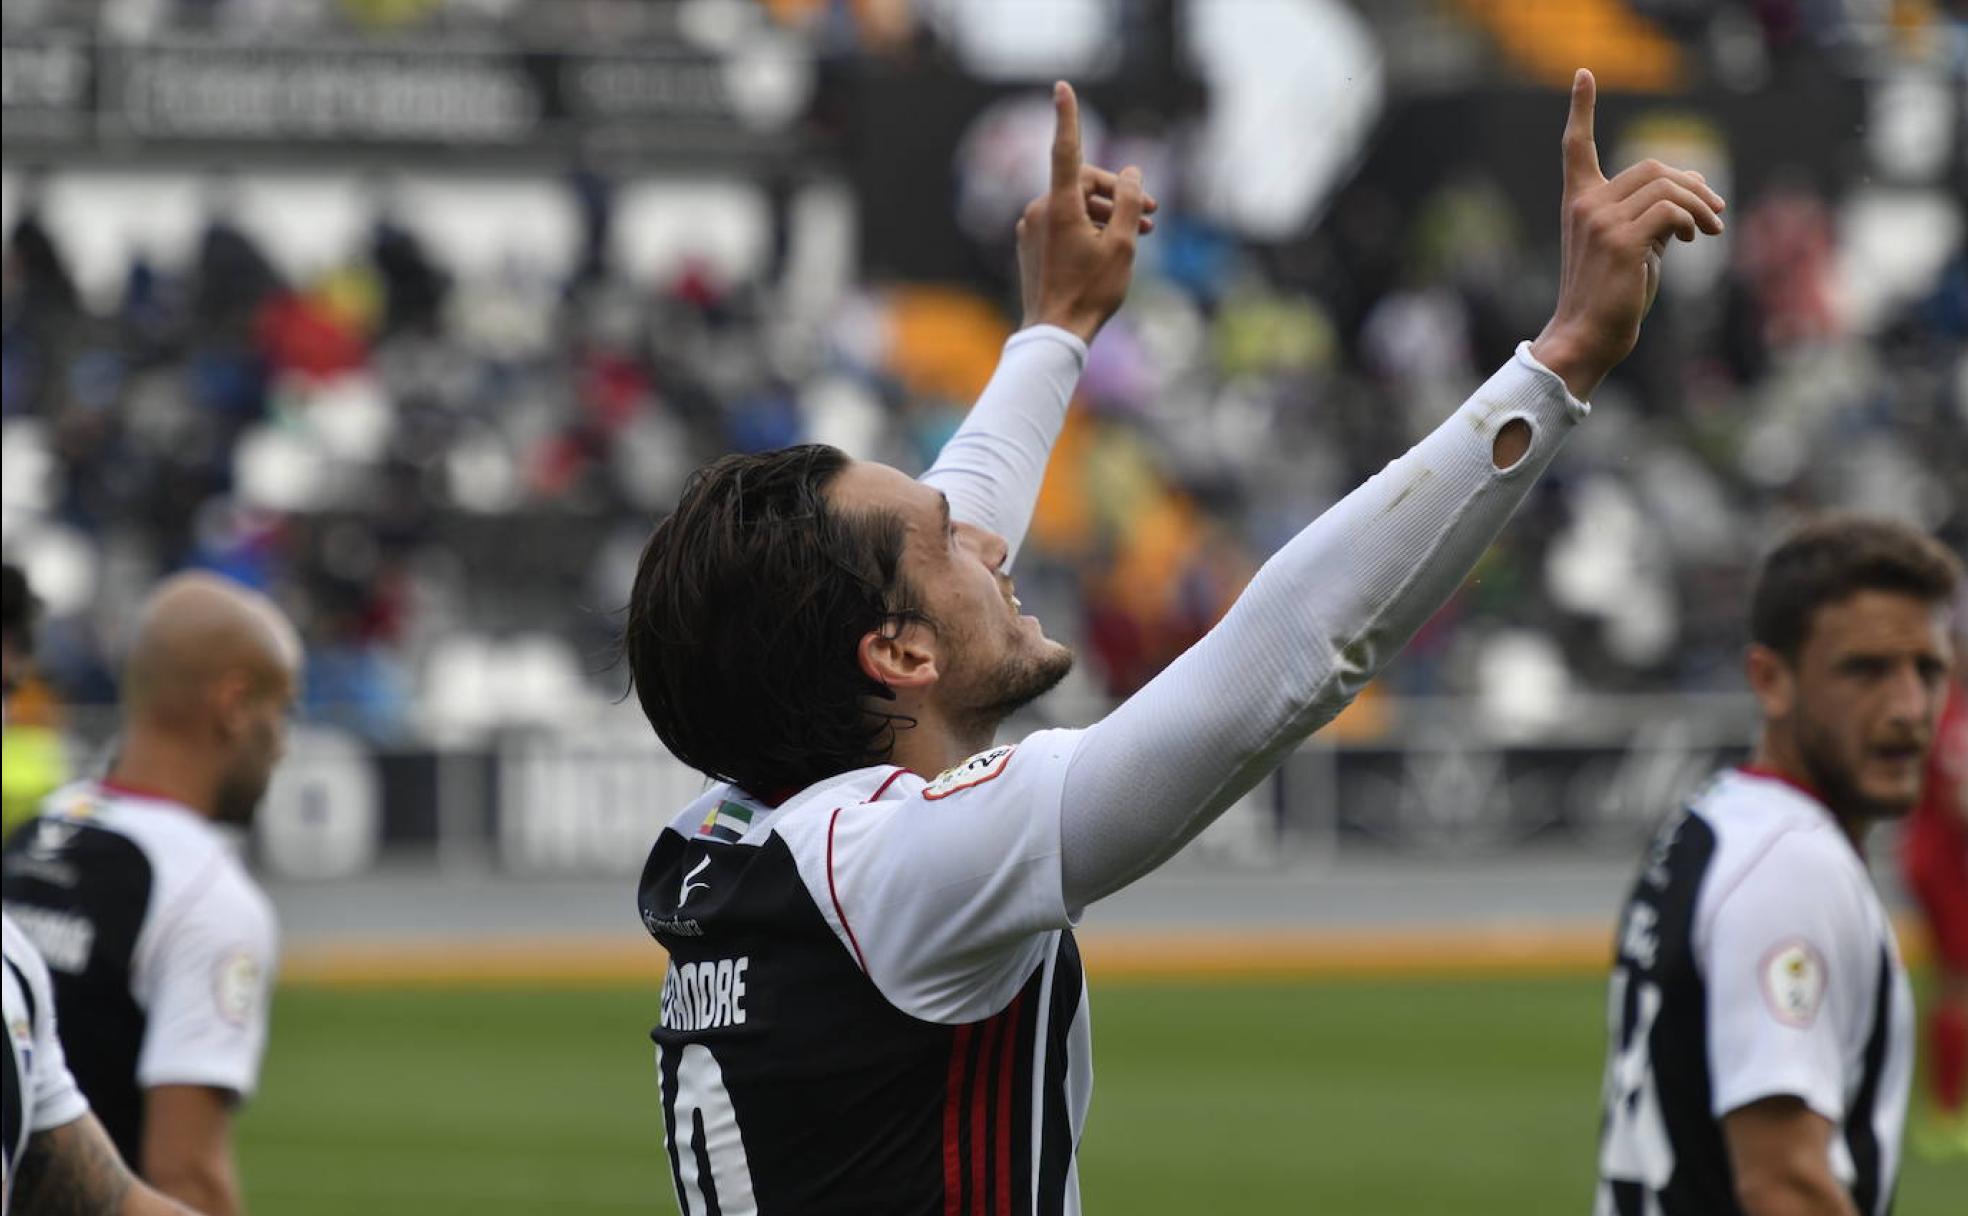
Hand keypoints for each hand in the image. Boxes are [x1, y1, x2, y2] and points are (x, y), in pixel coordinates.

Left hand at [1017, 82, 1156, 343]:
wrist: (1054, 335)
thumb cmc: (1091, 292)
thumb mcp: (1123, 245)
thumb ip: (1129, 202)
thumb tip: (1130, 172)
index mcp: (1059, 206)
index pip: (1066, 150)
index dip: (1068, 117)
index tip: (1062, 87)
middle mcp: (1039, 211)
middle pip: (1084, 184)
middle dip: (1119, 194)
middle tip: (1153, 213)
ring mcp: (1032, 230)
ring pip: (1076, 206)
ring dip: (1109, 214)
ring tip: (1143, 234)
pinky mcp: (1032, 246)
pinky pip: (1064, 224)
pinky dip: (1089, 227)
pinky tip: (1112, 246)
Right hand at [1530, 69, 1726, 400]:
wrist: (1589, 335)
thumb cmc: (1612, 295)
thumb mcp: (1632, 245)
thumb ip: (1652, 213)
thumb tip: (1694, 189)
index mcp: (1579, 202)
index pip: (1576, 147)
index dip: (1582, 109)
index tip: (1584, 75)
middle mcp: (1585, 204)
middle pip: (1654, 167)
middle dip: (1693, 185)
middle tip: (1715, 214)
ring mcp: (1600, 220)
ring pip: (1667, 185)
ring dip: (1701, 204)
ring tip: (1712, 229)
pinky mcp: (1621, 240)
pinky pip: (1671, 210)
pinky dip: (1692, 220)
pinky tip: (1695, 240)